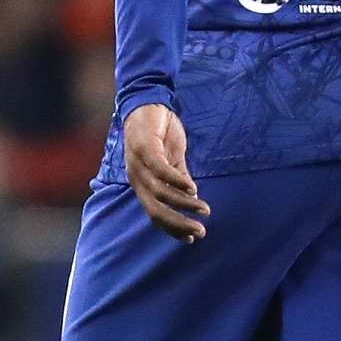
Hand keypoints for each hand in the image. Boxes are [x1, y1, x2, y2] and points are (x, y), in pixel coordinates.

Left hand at [123, 102, 207, 242]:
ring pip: (160, 193)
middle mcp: (136, 177)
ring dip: (183, 205)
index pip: (154, 213)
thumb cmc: (160, 131)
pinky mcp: (145, 148)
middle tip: (199, 232)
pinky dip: (177, 182)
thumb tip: (193, 197)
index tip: (190, 239)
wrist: (150, 101)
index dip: (171, 227)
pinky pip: (161, 171)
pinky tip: (193, 190)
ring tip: (204, 210)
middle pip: (154, 209)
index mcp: (142, 182)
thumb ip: (180, 177)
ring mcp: (138, 163)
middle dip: (177, 223)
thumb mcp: (173, 158)